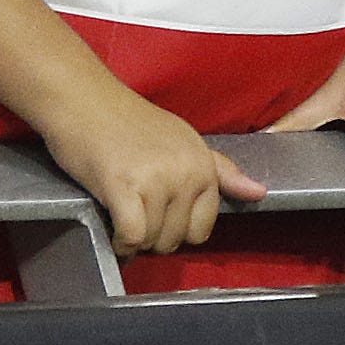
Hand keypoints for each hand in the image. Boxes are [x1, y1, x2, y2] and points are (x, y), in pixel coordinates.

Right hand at [42, 77, 268, 255]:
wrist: (86, 100)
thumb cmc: (130, 122)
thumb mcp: (184, 142)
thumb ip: (222, 171)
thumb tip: (258, 193)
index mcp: (204, 165)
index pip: (203, 227)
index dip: (179, 231)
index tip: (159, 220)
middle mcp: (186, 173)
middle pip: (177, 238)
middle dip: (154, 237)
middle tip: (135, 216)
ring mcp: (156, 179)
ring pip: (153, 240)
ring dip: (134, 241)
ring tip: (121, 219)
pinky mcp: (122, 186)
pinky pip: (131, 235)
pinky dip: (120, 244)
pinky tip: (111, 232)